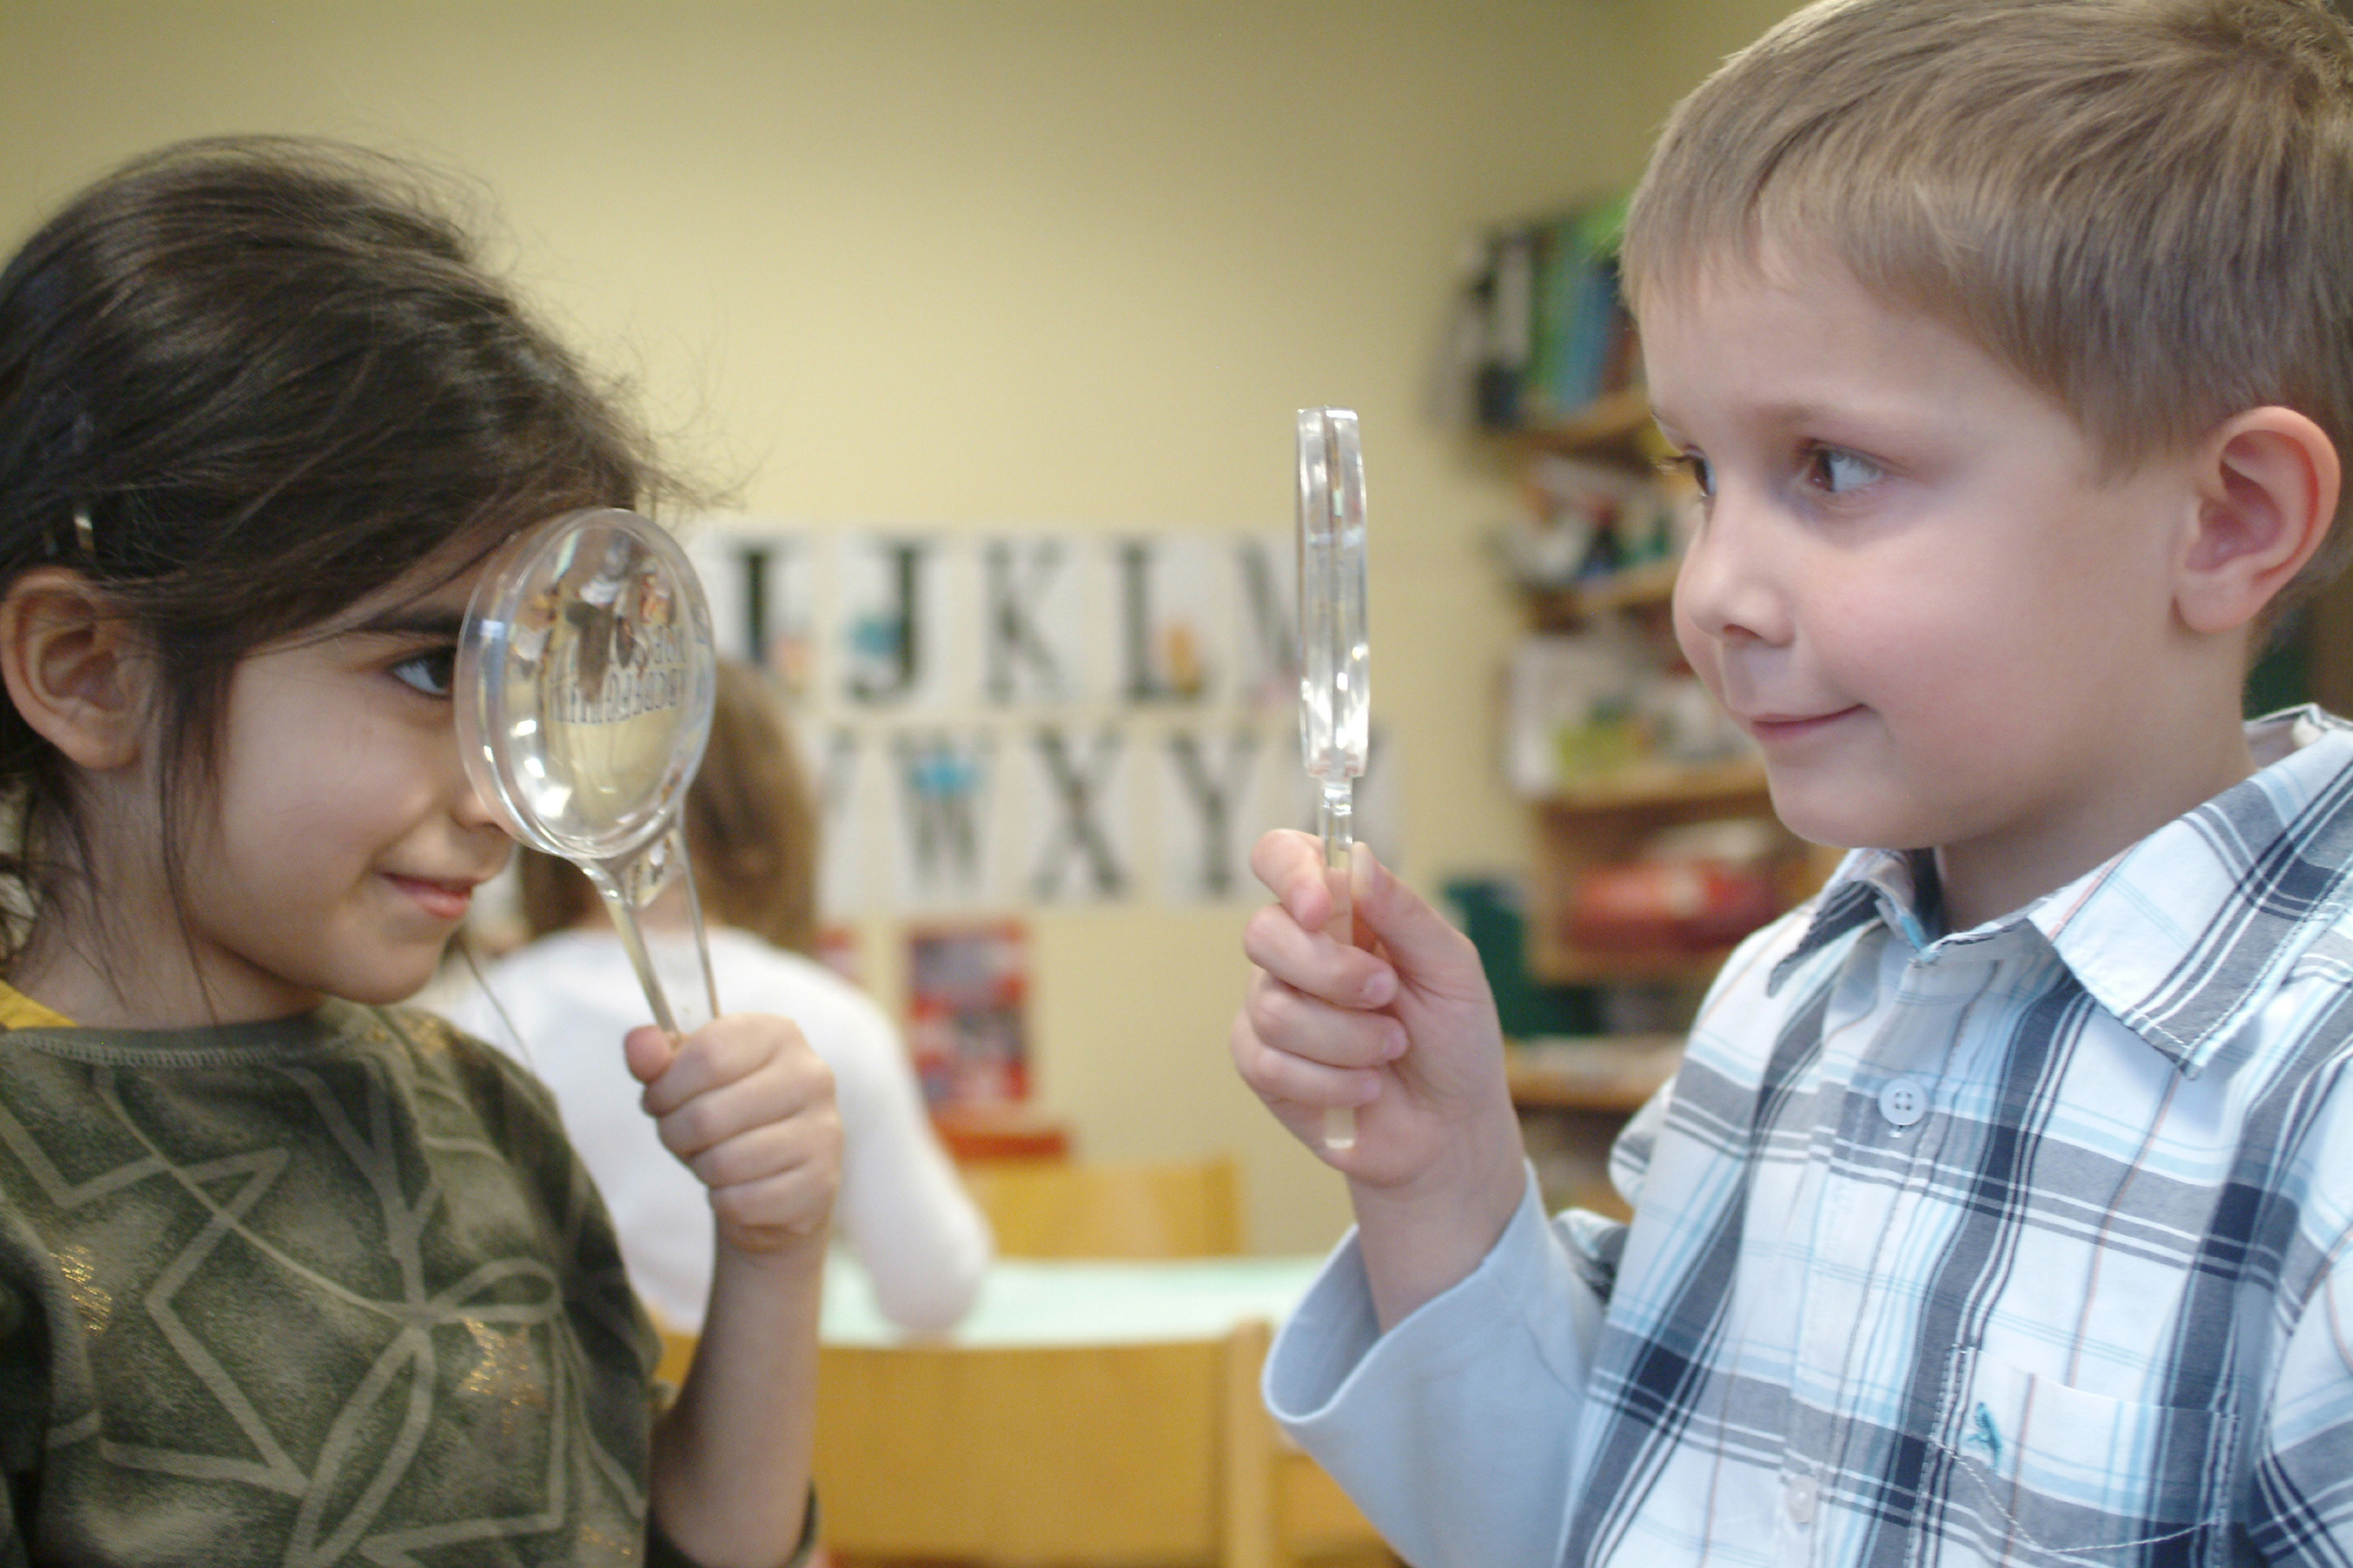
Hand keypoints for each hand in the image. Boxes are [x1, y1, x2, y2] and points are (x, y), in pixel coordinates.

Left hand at [627, 1014, 841, 1254]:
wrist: (777, 1178)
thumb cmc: (727, 1118)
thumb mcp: (687, 1080)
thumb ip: (657, 1057)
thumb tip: (638, 1042)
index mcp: (778, 1034)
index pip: (706, 1055)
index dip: (666, 1087)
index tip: (660, 1100)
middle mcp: (811, 1076)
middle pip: (707, 1114)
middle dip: (676, 1134)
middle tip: (683, 1137)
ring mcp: (823, 1131)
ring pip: (725, 1162)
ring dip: (702, 1168)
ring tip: (713, 1159)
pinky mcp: (820, 1183)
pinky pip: (742, 1200)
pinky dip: (724, 1201)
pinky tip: (738, 1187)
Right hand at [1232, 830, 1518, 1195]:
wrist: (1451, 1128)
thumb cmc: (1454, 1039)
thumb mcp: (1452, 969)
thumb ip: (1406, 913)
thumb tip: (1357, 859)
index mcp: (1343, 911)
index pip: (1283, 858)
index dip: (1290, 872)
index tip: (1322, 906)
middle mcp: (1298, 951)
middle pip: (1264, 932)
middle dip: (1331, 972)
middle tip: (1387, 993)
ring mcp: (1272, 1006)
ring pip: (1271, 1006)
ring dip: (1347, 1037)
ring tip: (1391, 1049)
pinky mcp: (1261, 1064)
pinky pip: (1264, 1061)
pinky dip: (1328, 1080)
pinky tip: (1365, 1086)